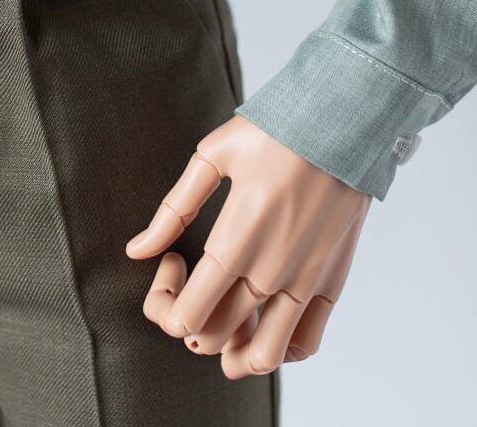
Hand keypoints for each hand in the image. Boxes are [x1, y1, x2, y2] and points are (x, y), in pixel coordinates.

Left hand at [125, 113, 371, 376]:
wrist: (340, 119)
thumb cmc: (272, 130)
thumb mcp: (211, 157)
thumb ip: (173, 210)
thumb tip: (137, 251)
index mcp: (234, 244)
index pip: (184, 317)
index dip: (163, 304)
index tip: (172, 262)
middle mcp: (269, 273)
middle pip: (213, 338)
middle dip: (189, 320)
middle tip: (192, 279)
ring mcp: (305, 283)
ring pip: (263, 358)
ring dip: (233, 353)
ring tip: (225, 318)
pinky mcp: (332, 282)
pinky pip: (306, 344)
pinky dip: (280, 348)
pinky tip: (263, 318)